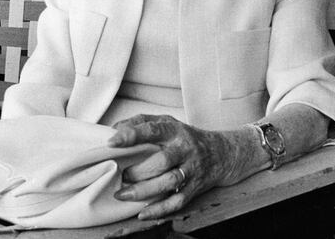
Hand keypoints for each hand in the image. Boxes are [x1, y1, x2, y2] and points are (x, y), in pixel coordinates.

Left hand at [108, 114, 239, 219]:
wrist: (222, 153)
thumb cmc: (184, 137)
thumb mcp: (165, 122)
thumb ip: (139, 122)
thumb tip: (113, 129)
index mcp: (174, 130)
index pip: (152, 129)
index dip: (131, 135)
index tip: (112, 142)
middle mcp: (184, 149)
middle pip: (162, 160)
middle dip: (138, 170)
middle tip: (121, 175)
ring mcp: (191, 169)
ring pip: (169, 182)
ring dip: (144, 190)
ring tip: (124, 194)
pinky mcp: (195, 188)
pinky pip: (178, 201)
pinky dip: (160, 209)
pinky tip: (143, 213)